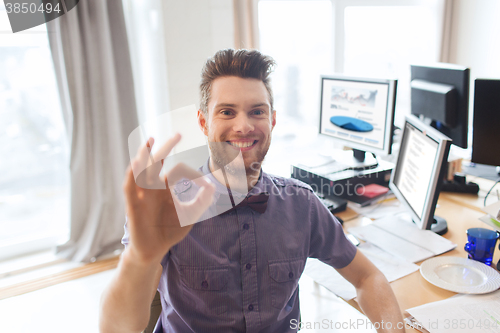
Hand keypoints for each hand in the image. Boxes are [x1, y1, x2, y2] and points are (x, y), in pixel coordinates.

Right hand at [123, 134, 214, 263]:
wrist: (154, 250)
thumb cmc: (170, 231)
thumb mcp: (190, 215)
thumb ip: (201, 202)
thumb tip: (212, 187)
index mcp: (166, 187)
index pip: (179, 170)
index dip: (194, 175)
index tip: (207, 187)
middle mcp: (153, 186)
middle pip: (157, 161)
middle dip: (167, 147)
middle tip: (178, 134)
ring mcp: (142, 194)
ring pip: (141, 169)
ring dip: (144, 155)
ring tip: (150, 140)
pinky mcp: (133, 204)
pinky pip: (129, 186)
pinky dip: (131, 174)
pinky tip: (136, 163)